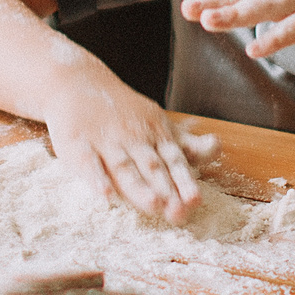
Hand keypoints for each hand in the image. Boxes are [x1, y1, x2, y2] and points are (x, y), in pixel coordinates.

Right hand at [40, 80, 202, 224]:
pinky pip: (88, 163)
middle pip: (151, 167)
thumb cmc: (124, 112)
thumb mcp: (159, 124)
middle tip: (179, 212)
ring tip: (153, 204)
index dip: (184, 181)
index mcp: (154, 134)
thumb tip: (217, 148)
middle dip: (166, 190)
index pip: (173, 161)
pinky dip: (96, 179)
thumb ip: (187, 144)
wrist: (77, 82)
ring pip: (124, 167)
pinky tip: (105, 195)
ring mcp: (105, 141)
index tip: (195, 201)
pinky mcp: (77, 144)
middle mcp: (133, 138)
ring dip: (138, 187)